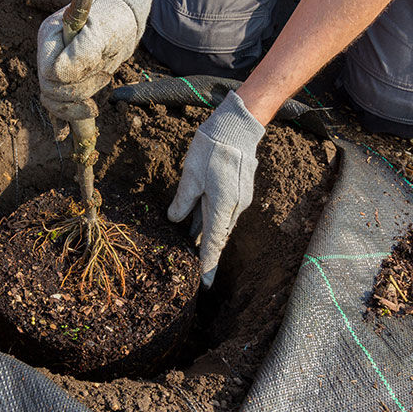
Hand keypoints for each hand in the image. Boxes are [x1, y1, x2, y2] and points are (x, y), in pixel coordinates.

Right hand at [37, 0, 150, 121]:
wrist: (121, 22)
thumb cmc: (113, 20)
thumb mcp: (104, 31)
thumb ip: (83, 51)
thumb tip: (63, 75)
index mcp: (50, 36)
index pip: (48, 72)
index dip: (71, 80)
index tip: (100, 72)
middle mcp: (47, 54)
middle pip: (50, 90)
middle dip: (79, 94)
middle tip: (105, 79)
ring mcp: (54, 69)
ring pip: (54, 102)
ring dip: (77, 107)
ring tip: (96, 101)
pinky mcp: (64, 83)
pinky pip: (56, 107)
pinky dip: (61, 122)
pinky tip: (64, 134)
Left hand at [168, 91, 264, 288]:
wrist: (236, 127)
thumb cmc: (212, 149)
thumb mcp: (190, 177)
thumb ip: (182, 202)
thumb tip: (174, 220)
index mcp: (222, 207)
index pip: (213, 244)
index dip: (208, 265)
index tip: (205, 284)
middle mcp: (234, 208)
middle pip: (217, 236)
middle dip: (205, 252)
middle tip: (195, 270)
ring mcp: (238, 199)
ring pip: (219, 223)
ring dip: (206, 234)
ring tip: (190, 247)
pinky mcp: (237, 191)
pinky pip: (222, 212)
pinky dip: (209, 219)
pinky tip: (195, 223)